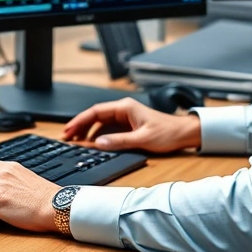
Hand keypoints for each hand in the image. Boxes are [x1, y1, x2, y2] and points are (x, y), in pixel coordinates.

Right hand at [62, 97, 200, 152]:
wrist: (184, 133)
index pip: (95, 111)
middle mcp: (124, 110)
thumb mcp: (142, 139)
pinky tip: (93, 143)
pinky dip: (98, 135)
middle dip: (80, 126)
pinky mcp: (129, 126)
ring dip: (88, 131)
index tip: (69, 130)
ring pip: (101, 122)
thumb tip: (98, 143)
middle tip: (67, 137)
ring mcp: (126, 117)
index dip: (80, 121)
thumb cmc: (168, 132)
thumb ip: (119, 141)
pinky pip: (108, 128)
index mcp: (125, 107)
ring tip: (76, 141)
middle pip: (95, 116)